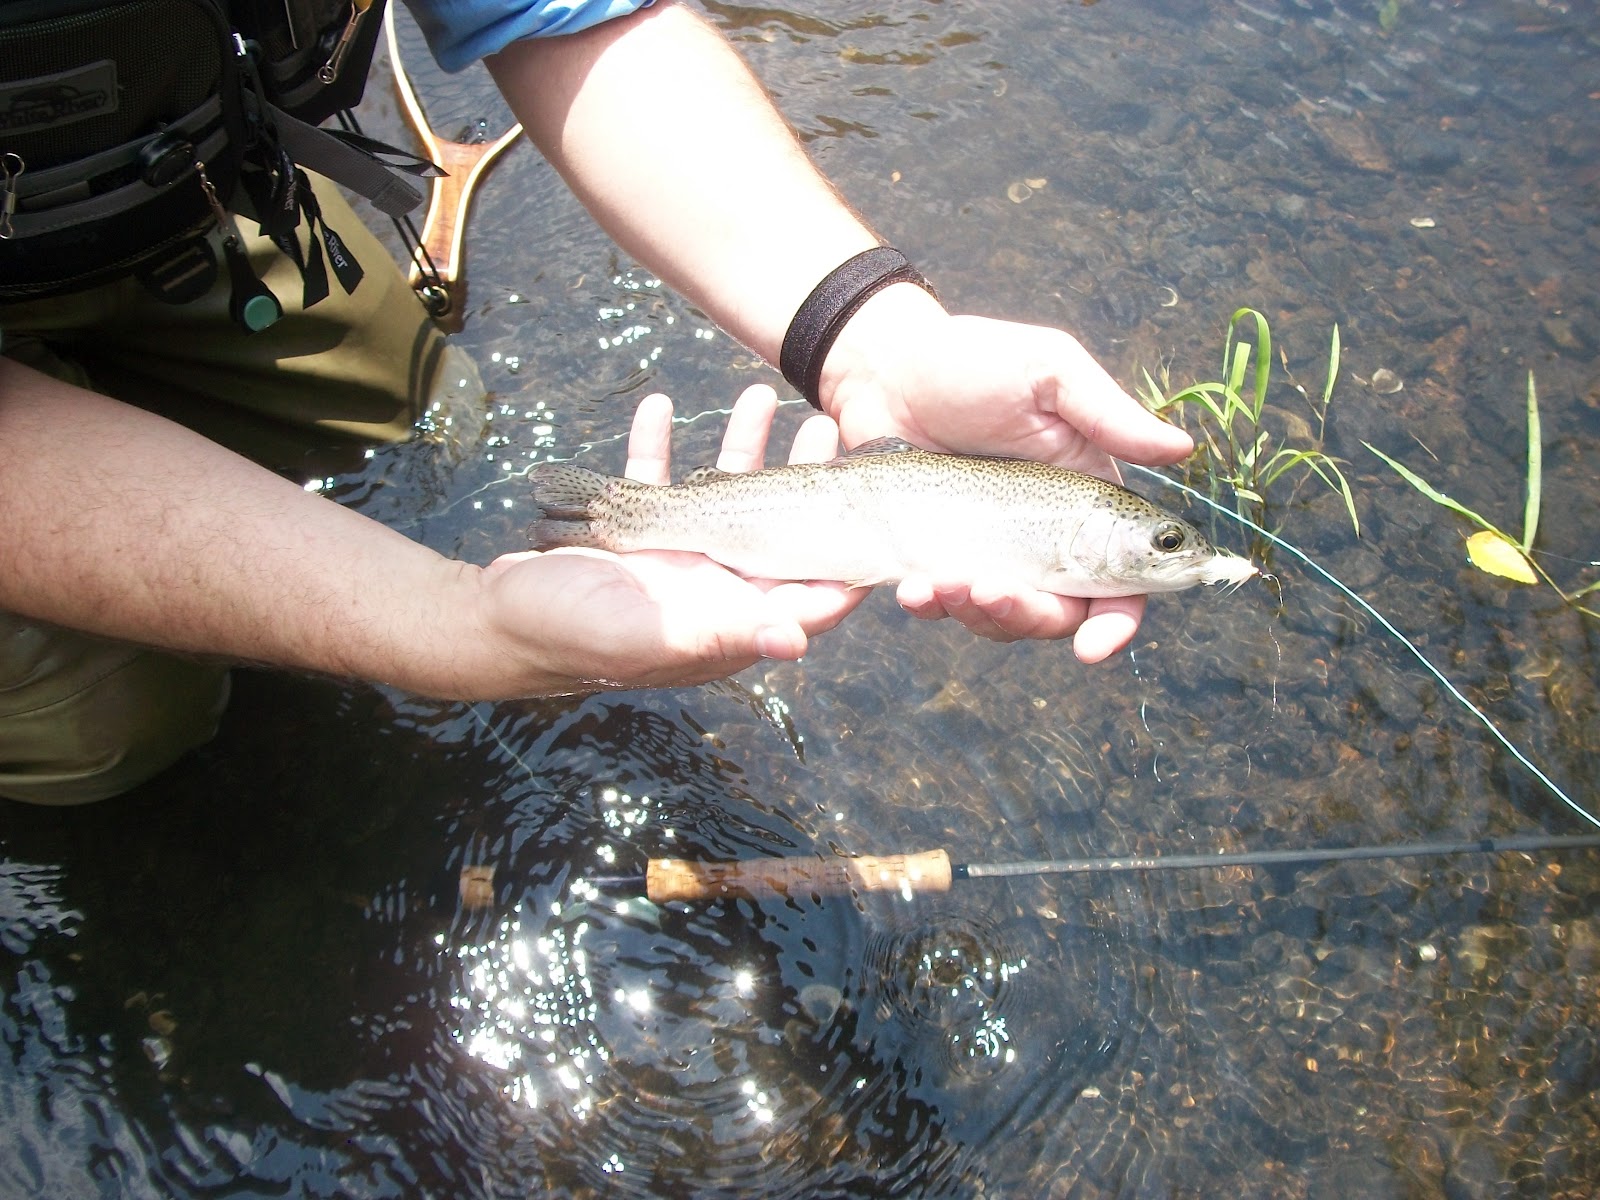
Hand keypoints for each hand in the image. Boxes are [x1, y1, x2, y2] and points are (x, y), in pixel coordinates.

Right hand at [474, 385, 864, 693]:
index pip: (805, 593)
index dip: (844, 561)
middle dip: (803, 476)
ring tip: (758, 394)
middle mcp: (711, 587)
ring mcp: (674, 556)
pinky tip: (661, 406)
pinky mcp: (632, 530)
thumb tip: (795, 640)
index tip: (876, 515)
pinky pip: (655, 477)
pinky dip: (658, 443)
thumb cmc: (568, 639)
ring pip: (721, 489)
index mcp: (726, 620)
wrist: (494, 623)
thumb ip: (720, 634)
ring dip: (739, 443)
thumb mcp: (646, 639)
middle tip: (826, 427)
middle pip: (776, 528)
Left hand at [818, 285, 1196, 661]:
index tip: (1093, 649)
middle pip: (1059, 614)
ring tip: (939, 583)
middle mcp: (1043, 540)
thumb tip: (1182, 449)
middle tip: (989, 589)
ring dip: (977, 615)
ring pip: (1001, 620)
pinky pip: (943, 606)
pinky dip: (931, 606)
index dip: (1117, 623)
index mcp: (1085, 504)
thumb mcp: (1047, 371)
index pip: (1121, 583)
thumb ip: (1108, 413)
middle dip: (1029, 616)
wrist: (881, 369)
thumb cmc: (971, 360)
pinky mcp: (935, 558)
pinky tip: (911, 587)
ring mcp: (987, 554)